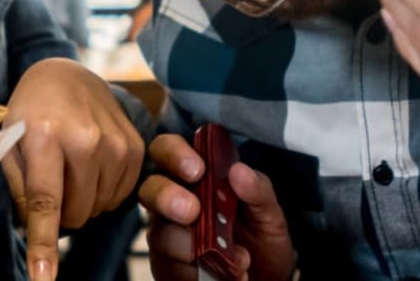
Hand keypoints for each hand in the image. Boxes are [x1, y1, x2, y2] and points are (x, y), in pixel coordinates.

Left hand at [2, 58, 145, 280]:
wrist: (65, 75)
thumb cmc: (31, 112)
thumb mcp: (10, 143)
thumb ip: (19, 189)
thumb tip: (37, 232)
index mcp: (45, 136)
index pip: (45, 202)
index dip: (44, 245)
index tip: (43, 278)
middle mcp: (86, 139)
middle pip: (76, 214)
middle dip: (60, 213)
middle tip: (50, 184)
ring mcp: (116, 143)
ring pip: (98, 209)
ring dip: (82, 202)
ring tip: (70, 167)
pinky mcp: (136, 147)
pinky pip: (120, 196)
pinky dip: (101, 192)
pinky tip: (91, 167)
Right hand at [137, 134, 294, 280]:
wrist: (266, 279)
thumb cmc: (260, 239)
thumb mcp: (269, 213)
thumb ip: (258, 190)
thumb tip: (239, 170)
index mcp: (195, 178)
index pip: (168, 151)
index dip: (174, 153)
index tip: (197, 169)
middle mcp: (173, 203)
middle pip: (150, 189)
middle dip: (167, 197)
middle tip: (193, 211)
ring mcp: (167, 236)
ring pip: (161, 234)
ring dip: (196, 247)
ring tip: (237, 258)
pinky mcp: (167, 268)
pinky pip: (170, 268)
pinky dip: (197, 273)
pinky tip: (222, 274)